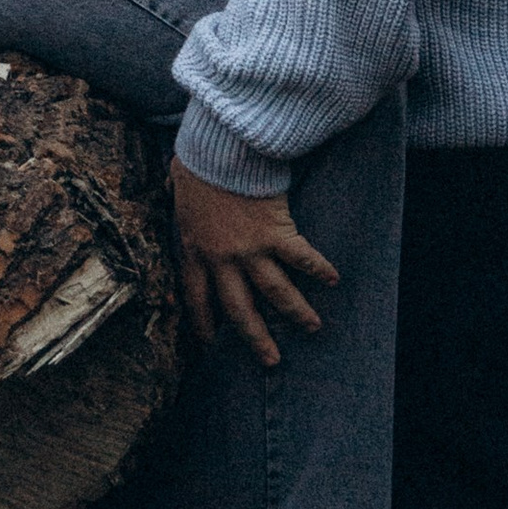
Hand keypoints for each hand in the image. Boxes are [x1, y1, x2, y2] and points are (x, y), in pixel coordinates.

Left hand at [169, 161, 338, 368]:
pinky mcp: (276, 232)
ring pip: (275, 292)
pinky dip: (318, 269)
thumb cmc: (198, 161)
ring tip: (312, 327)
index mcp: (193, 250)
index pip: (196, 299)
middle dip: (256, 338)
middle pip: (239, 309)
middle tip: (271, 360)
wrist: (220, 148)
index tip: (210, 347)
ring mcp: (250, 249)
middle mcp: (221, 259)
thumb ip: (180, 203)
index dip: (203, 326)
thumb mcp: (177, 188)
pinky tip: (334, 279)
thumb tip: (173, 189)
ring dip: (295, 312)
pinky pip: (300, 258)